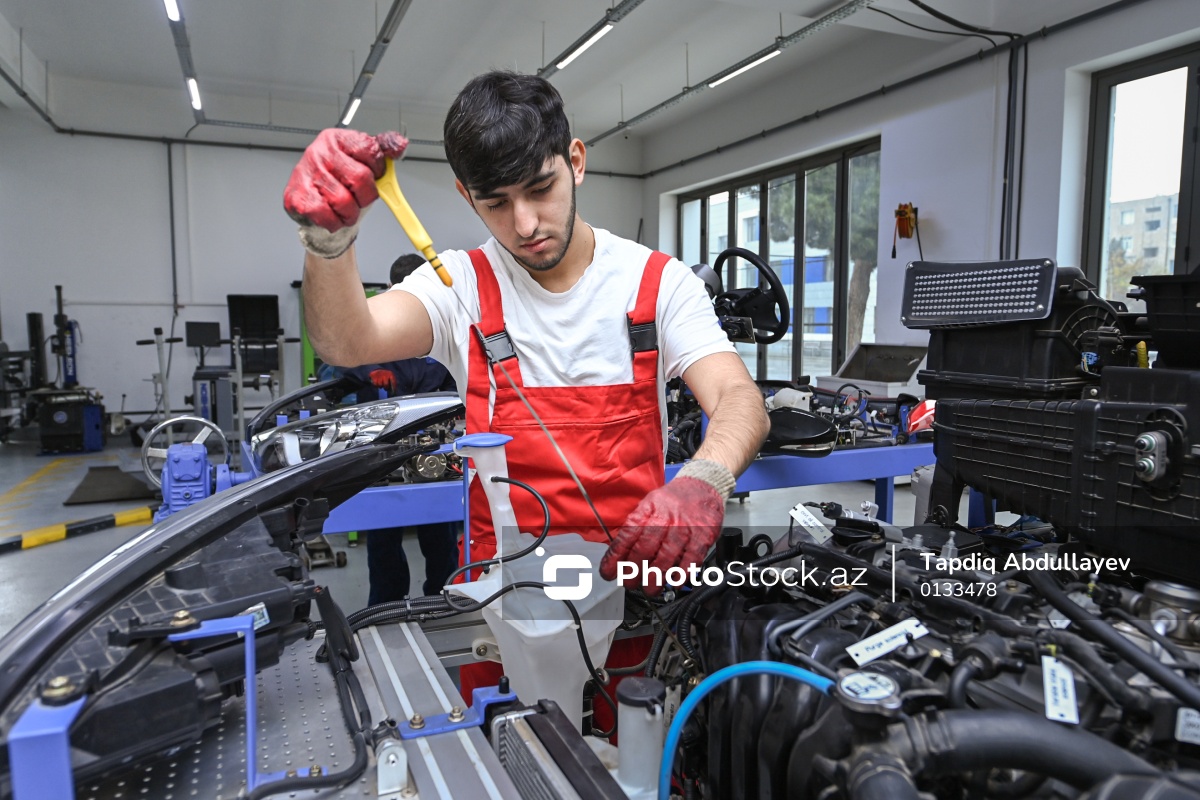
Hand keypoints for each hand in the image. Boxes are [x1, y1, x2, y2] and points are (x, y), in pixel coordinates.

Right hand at [283, 129, 407, 257]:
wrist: (315, 203)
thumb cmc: (341, 182)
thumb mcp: (364, 161)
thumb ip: (383, 150)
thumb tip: (399, 145)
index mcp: (338, 139)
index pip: (370, 149)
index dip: (379, 168)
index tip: (375, 175)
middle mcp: (320, 152)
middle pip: (360, 178)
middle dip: (366, 196)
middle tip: (359, 198)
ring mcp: (307, 174)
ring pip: (344, 201)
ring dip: (351, 214)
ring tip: (346, 209)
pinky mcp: (298, 197)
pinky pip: (328, 216)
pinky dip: (335, 222)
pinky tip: (332, 215)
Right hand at [368, 369, 396, 393]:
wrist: (377, 369)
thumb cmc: (385, 376)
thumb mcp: (390, 377)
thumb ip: (392, 383)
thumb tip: (394, 391)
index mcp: (390, 374)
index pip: (393, 382)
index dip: (393, 388)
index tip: (393, 393)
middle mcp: (385, 374)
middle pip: (386, 384)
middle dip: (386, 388)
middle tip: (386, 389)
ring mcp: (379, 375)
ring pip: (380, 385)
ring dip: (380, 386)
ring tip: (381, 385)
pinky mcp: (373, 376)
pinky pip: (375, 384)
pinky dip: (376, 386)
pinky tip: (377, 384)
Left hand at [599, 477, 724, 595]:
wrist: (702, 486)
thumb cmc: (673, 499)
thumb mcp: (649, 504)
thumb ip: (636, 526)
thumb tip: (619, 551)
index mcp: (648, 511)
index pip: (627, 536)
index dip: (615, 557)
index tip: (608, 573)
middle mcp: (665, 519)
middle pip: (645, 550)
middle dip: (633, 572)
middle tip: (629, 584)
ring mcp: (684, 528)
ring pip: (666, 557)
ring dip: (655, 578)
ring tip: (650, 589)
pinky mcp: (703, 536)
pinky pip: (691, 559)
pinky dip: (682, 574)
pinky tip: (675, 582)